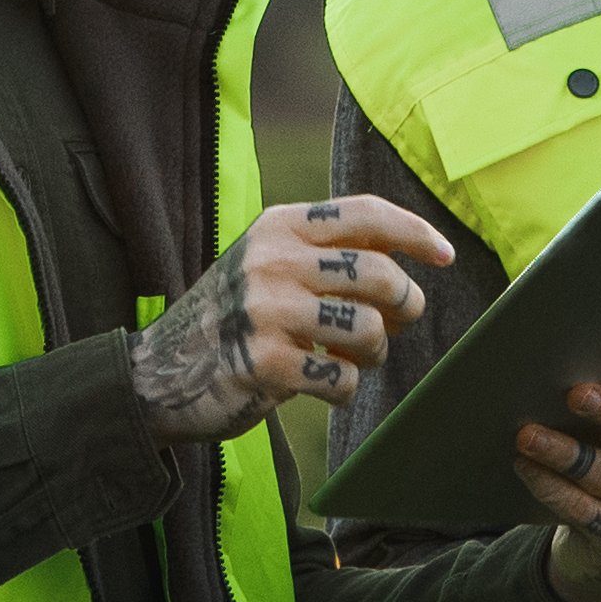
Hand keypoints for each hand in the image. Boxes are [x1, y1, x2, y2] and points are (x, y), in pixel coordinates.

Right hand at [130, 196, 449, 444]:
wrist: (156, 373)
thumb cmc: (231, 318)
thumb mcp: (267, 263)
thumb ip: (325, 254)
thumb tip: (406, 265)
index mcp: (278, 227)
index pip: (364, 214)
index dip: (415, 233)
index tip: (444, 255)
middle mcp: (272, 261)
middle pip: (378, 274)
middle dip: (404, 304)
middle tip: (393, 323)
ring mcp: (266, 311)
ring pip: (368, 328)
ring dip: (374, 351)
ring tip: (352, 356)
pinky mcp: (264, 364)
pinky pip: (341, 377)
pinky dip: (345, 388)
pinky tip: (323, 385)